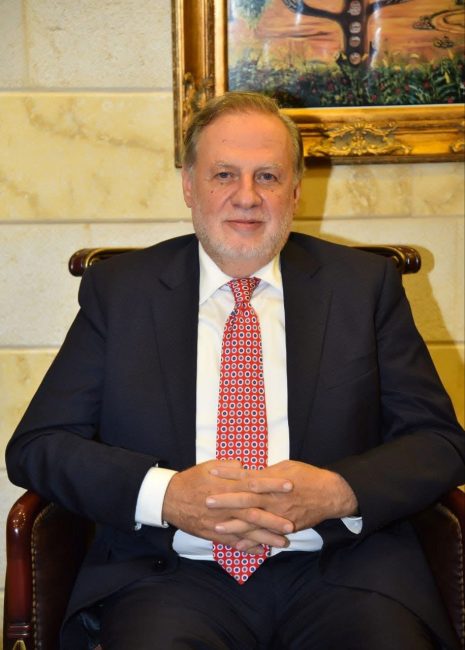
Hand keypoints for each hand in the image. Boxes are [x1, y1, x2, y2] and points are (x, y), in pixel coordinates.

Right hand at [162, 460, 292, 552]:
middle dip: (274, 518)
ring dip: (265, 537)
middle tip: (293, 523)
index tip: (290, 485)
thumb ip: (229, 467)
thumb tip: (246, 466)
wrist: (169, 498)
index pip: (254, 484)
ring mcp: (219, 521)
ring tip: (283, 542)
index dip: (273, 485)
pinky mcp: (212, 533)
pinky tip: (261, 551)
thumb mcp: (209, 466)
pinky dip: (246, 547)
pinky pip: (232, 542)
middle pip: (254, 512)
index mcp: (226, 485)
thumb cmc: (191, 479)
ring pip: (246, 531)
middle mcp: (225, 505)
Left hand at [206, 460, 357, 532]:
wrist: (330, 494)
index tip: (212, 474)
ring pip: (253, 521)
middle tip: (207, 501)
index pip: (246, 477)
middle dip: (225, 501)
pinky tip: (238, 546)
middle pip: (246, 500)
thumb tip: (247, 474)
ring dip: (234, 525)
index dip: (229, 475)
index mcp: (273, 480)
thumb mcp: (285, 467)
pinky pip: (266, 536)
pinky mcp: (285, 527)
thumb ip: (265, 473)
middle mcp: (274, 498)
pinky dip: (252, 541)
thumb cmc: (307, 476)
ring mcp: (279, 515)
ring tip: (217, 527)